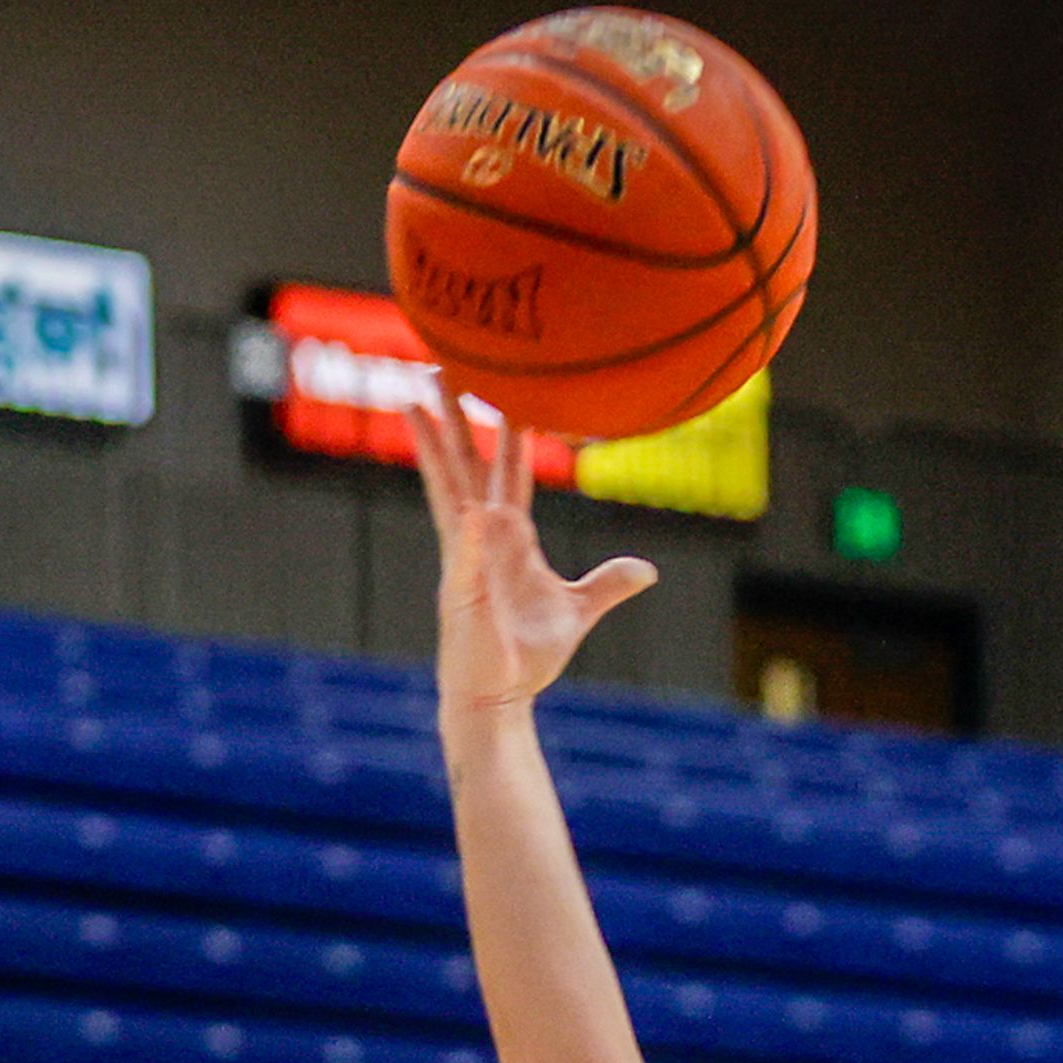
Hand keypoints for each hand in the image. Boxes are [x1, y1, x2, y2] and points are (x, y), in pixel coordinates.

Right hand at [406, 391, 654, 716]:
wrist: (501, 696)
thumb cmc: (528, 653)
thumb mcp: (579, 610)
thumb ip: (609, 584)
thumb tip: (647, 569)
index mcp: (509, 537)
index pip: (507, 472)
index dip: (507, 431)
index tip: (502, 387)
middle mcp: (481, 539)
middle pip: (465, 465)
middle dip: (455, 418)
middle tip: (440, 366)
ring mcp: (467, 561)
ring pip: (448, 493)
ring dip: (434, 450)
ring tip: (415, 404)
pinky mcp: (463, 594)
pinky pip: (466, 557)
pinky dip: (471, 536)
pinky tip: (471, 509)